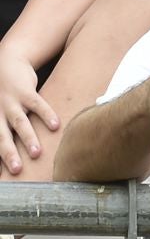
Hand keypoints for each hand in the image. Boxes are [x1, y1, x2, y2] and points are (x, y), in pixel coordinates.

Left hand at [0, 44, 58, 174]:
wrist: (7, 62)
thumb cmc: (5, 95)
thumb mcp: (1, 113)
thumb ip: (8, 132)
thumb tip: (17, 156)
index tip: (4, 177)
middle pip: (2, 135)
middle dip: (9, 153)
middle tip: (17, 170)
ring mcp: (11, 101)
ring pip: (19, 122)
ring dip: (28, 138)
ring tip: (37, 153)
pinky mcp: (25, 91)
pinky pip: (37, 104)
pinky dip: (46, 114)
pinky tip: (55, 126)